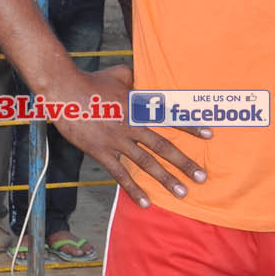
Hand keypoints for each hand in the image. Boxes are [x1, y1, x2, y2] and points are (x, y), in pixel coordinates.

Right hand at [54, 65, 213, 208]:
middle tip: (202, 177)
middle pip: (163, 146)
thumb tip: (148, 75)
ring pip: (146, 163)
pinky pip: (120, 174)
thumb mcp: (121, 73)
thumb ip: (139, 77)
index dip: (190, 126)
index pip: (170, 117)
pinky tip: (145, 202)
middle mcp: (132, 125)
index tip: (210, 135)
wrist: (64, 90)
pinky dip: (133, 189)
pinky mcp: (101, 152)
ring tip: (182, 193)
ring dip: (165, 179)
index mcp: (140, 106)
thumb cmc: (93, 80)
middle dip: (184, 162)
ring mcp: (117, 140)